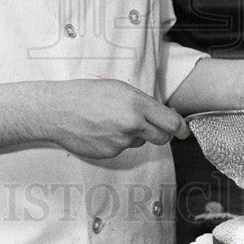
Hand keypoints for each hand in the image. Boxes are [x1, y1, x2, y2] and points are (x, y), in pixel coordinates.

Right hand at [44, 78, 189, 158]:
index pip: (170, 122)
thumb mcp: (119, 89)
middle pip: (161, 138)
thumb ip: (143, 103)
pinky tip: (102, 130)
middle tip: (150, 124)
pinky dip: (117, 141)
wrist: (58, 110)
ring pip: (139, 142)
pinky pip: (122, 148)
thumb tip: (162, 116)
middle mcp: (132, 124)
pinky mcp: (110, 153)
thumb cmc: (87, 94)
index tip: (184, 131)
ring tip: (112, 120)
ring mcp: (120, 142)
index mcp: (136, 104)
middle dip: (160, 133)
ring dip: (134, 134)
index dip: (180, 128)